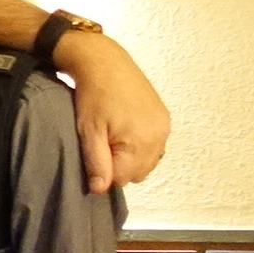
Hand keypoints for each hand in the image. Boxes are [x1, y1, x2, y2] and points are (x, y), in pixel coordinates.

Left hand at [54, 35, 169, 194]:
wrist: (105, 62)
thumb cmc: (93, 96)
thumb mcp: (89, 131)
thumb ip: (96, 162)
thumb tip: (100, 190)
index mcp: (141, 142)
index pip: (123, 178)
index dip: (104, 172)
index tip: (93, 157)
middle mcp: (159, 136)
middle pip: (138, 172)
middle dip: (119, 167)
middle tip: (101, 146)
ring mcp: (164, 127)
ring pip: (148, 161)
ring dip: (130, 158)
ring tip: (111, 139)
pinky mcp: (164, 118)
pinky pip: (154, 146)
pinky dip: (140, 147)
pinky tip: (124, 134)